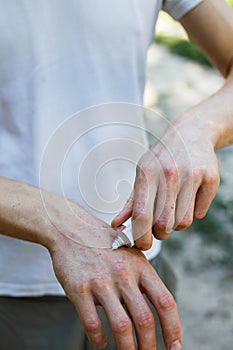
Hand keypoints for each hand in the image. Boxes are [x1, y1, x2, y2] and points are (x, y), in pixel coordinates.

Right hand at [47, 205, 181, 349]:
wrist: (71, 230)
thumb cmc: (105, 246)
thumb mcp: (131, 255)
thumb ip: (144, 280)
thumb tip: (160, 312)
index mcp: (141, 267)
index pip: (165, 302)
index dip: (173, 329)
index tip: (174, 347)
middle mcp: (124, 274)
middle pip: (145, 320)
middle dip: (150, 346)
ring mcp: (101, 281)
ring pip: (121, 326)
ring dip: (127, 348)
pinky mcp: (79, 288)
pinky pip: (92, 322)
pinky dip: (98, 338)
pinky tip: (100, 342)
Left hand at [111, 115, 219, 248]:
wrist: (190, 133)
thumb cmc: (161, 158)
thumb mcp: (142, 174)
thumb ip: (130, 202)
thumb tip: (116, 226)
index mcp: (147, 173)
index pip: (141, 215)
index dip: (141, 237)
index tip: (143, 245)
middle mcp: (169, 174)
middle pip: (163, 224)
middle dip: (160, 233)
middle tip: (159, 227)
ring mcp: (192, 175)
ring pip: (183, 223)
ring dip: (176, 224)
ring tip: (174, 208)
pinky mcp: (210, 179)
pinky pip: (199, 214)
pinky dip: (193, 212)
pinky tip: (189, 198)